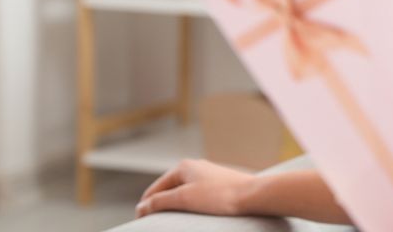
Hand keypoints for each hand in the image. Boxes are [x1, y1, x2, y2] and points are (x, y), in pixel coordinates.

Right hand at [135, 158, 255, 218]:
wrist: (252, 195)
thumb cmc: (219, 196)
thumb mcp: (184, 199)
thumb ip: (160, 202)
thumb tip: (141, 206)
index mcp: (183, 167)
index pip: (155, 189)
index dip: (146, 206)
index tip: (140, 224)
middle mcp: (194, 167)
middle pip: (168, 190)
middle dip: (160, 206)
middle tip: (154, 225)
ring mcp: (206, 175)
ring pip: (182, 193)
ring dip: (174, 207)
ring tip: (171, 223)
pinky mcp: (217, 184)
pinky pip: (195, 195)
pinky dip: (188, 206)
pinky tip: (191, 216)